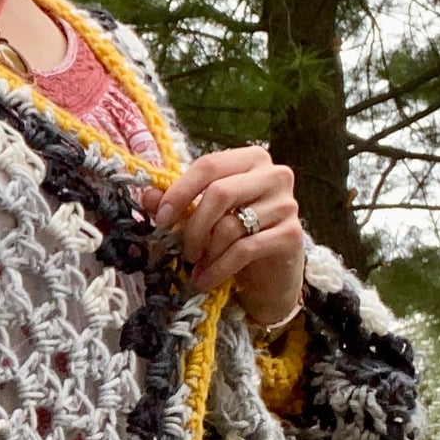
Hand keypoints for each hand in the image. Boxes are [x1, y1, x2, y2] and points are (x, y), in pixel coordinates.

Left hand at [138, 146, 304, 326]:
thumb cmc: (234, 237)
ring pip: (231, 224)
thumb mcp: (203, 217)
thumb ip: (177, 202)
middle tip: (183, 251)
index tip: (161, 219)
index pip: (208, 165)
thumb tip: (147, 196)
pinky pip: (244, 250)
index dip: (179, 192)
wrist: (270, 276)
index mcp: (251, 159)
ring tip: (196, 267)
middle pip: (219, 193)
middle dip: (194, 226)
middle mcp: (274, 175)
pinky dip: (218, 268)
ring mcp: (287, 204)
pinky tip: (205, 280)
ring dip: (206, 251)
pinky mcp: (292, 235)